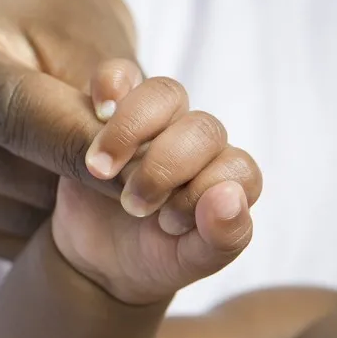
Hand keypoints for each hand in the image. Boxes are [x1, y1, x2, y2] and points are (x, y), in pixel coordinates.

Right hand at [0, 0, 137, 258]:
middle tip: (138, 178)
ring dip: (64, 204)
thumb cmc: (44, 10)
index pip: (6, 111)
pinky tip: (61, 184)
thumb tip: (134, 152)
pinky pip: (0, 232)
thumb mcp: (83, 26)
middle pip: (5, 168)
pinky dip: (43, 219)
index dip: (73, 146)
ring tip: (95, 169)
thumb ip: (107, 88)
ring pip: (8, 210)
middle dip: (78, 180)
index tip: (136, 170)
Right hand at [52, 70, 262, 304]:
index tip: (168, 225)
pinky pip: (118, 75)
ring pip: (165, 94)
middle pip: (202, 128)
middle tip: (134, 205)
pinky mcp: (110, 111)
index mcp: (224, 178)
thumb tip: (229, 198)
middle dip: (166, 168)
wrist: (98, 258)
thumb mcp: (188, 263)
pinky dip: (110, 83)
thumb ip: (221, 238)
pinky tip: (98, 109)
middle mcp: (195, 144)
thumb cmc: (154, 257)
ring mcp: (154, 124)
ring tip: (101, 172)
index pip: (238, 168)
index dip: (204, 193)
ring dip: (132, 130)